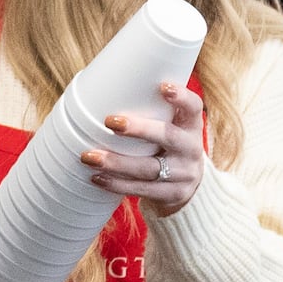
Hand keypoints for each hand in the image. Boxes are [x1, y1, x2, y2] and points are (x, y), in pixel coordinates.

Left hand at [84, 82, 205, 212]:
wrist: (189, 188)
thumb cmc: (167, 148)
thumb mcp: (171, 128)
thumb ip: (151, 112)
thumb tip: (103, 86)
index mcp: (191, 126)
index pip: (194, 107)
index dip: (181, 97)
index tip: (162, 86)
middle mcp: (191, 148)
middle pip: (167, 136)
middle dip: (139, 129)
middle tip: (109, 121)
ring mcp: (184, 174)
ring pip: (148, 168)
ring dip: (116, 162)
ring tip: (89, 156)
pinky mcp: (172, 195)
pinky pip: (142, 189)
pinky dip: (117, 184)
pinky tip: (97, 177)